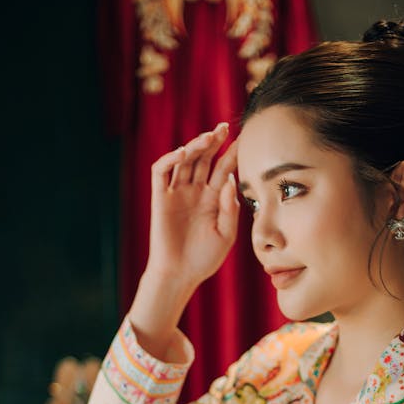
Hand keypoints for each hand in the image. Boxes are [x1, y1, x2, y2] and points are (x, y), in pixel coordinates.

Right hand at [146, 122, 239, 294]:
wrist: (180, 275)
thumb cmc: (204, 259)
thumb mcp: (226, 234)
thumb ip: (230, 208)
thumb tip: (229, 180)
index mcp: (212, 199)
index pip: (223, 169)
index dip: (232, 154)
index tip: (243, 139)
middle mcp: (194, 192)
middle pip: (203, 159)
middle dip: (213, 142)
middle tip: (224, 127)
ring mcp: (176, 194)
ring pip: (184, 160)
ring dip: (195, 146)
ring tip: (209, 137)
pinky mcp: (160, 199)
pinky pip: (161, 172)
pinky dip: (170, 159)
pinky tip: (183, 152)